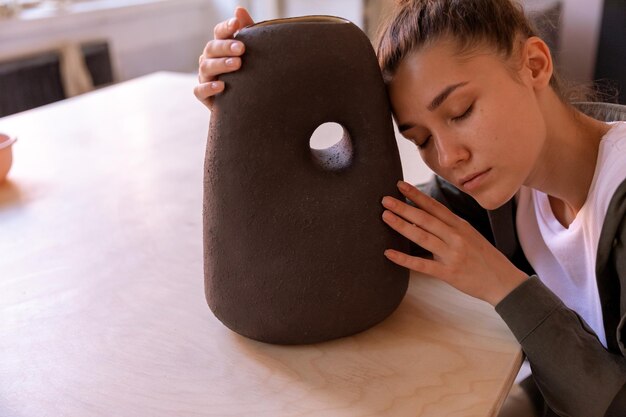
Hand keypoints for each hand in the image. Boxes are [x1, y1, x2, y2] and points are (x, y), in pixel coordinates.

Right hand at [194, 7, 253, 108]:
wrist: (248, 104)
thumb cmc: (248, 74)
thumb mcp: (251, 53)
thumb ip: (247, 31)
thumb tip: (239, 9)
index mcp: (220, 47)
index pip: (219, 33)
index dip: (226, 28)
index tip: (237, 23)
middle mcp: (209, 59)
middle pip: (212, 48)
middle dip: (226, 47)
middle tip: (241, 49)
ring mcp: (205, 77)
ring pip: (206, 67)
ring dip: (221, 64)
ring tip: (237, 64)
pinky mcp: (204, 95)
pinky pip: (200, 90)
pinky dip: (209, 87)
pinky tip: (221, 86)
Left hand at [381, 180, 526, 305]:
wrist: (504, 282)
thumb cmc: (484, 258)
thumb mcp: (470, 236)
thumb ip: (448, 227)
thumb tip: (422, 218)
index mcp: (460, 225)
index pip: (435, 206)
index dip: (416, 195)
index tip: (400, 185)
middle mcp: (456, 237)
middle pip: (426, 219)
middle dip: (404, 207)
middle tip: (385, 199)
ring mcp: (452, 254)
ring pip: (423, 237)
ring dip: (402, 226)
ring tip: (385, 216)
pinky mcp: (449, 273)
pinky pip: (423, 265)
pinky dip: (404, 259)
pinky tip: (389, 253)